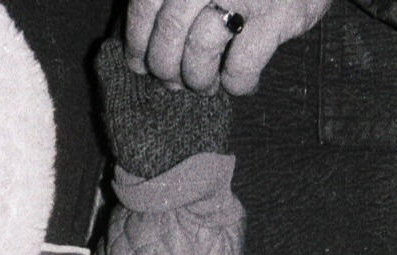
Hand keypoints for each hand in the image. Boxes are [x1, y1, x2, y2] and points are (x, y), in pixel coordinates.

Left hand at [125, 0, 334, 94]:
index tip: (139, 63)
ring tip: (206, 83)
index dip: (137, 43)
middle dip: (166, 69)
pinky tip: (241, 83)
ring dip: (198, 80)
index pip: (145, 8)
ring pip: (199, 55)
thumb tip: (143, 38)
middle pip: (168, 37)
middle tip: (175, 80)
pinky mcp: (278, 15)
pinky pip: (241, 68)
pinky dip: (237, 84)